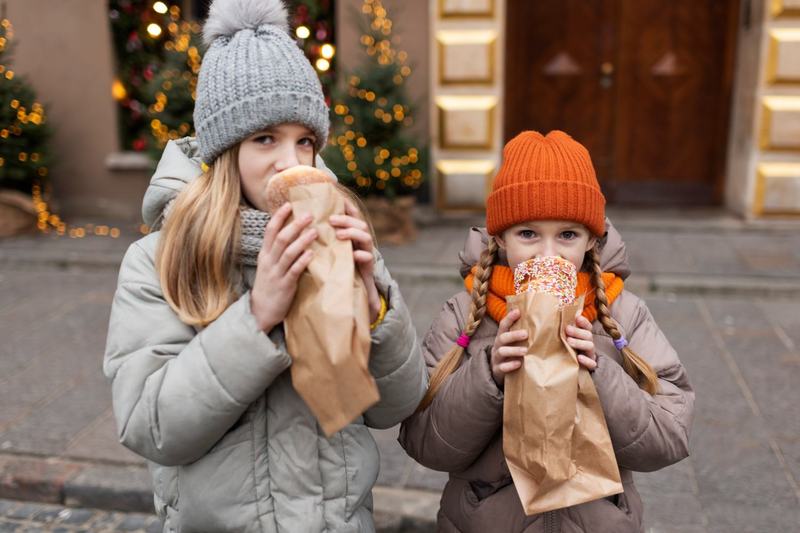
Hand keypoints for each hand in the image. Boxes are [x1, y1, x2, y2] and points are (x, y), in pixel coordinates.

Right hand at [250, 203, 316, 331]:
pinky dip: (302, 261)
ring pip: (288, 253)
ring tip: (314, 231)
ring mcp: (276, 273)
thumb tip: (294, 233)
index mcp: (265, 254)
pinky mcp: (285, 286)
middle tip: (309, 214)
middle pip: (281, 238)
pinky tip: (312, 253)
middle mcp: (269, 261)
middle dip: (294, 225)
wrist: (260, 311)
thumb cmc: (270, 286)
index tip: (290, 204)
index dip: (279, 216)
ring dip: (302, 240)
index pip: (270, 231)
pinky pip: (294, 271)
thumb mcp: (270, 265)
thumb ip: (279, 251)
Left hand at [329, 199, 381, 322]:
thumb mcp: (328, 249)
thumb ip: (322, 236)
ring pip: (366, 236)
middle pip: (359, 222)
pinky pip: (368, 258)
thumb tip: (302, 220)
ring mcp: (366, 252)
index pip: (352, 214)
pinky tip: (353, 255)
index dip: (346, 205)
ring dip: (353, 233)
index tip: (335, 197)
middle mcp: (360, 241)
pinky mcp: (368, 267)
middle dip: (346, 219)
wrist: (347, 291)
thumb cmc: (334, 267)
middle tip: (330, 220)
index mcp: (350, 234)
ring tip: (338, 235)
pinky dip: (361, 255)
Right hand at [490, 308, 527, 388]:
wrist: (498, 371)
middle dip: (513, 335)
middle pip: (502, 338)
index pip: (503, 325)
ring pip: (502, 352)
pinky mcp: (497, 370)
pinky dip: (510, 365)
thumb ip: (521, 333)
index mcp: (502, 337)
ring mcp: (497, 358)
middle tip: (525, 334)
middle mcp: (498, 346)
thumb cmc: (510, 353)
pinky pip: (502, 367)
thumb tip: (537, 318)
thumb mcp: (512, 342)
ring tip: (525, 351)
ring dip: (513, 350)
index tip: (518, 311)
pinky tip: (519, 364)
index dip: (509, 318)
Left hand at [566, 314, 596, 370]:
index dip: (583, 322)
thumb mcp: (570, 336)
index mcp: (585, 334)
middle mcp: (589, 342)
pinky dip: (586, 361)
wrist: (576, 365)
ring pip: (590, 346)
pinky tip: (579, 358)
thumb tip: (572, 310)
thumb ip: (570, 324)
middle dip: (577, 332)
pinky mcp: (590, 364)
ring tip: (569, 341)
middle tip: (567, 329)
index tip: (577, 318)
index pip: (587, 326)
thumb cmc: (572, 347)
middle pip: (588, 335)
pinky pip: (592, 363)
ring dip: (580, 343)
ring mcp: (590, 353)